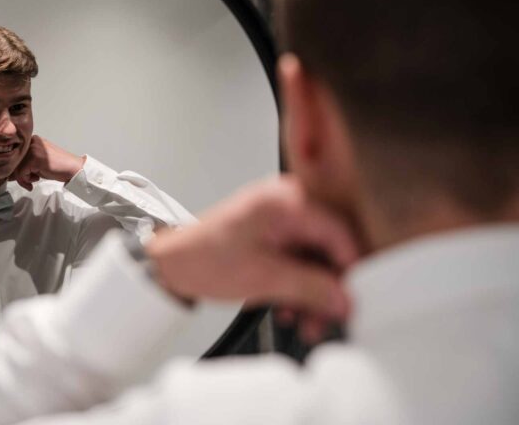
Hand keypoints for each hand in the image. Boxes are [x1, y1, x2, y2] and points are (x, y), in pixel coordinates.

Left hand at [10, 135, 83, 190]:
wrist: (72, 168)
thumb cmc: (56, 167)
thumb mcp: (37, 163)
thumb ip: (25, 165)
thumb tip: (8, 174)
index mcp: (31, 140)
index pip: (15, 155)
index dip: (16, 168)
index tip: (22, 178)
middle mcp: (31, 141)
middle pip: (14, 161)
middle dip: (19, 175)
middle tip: (28, 183)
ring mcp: (32, 149)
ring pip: (16, 168)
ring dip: (23, 179)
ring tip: (33, 181)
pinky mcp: (35, 158)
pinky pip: (22, 173)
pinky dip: (26, 180)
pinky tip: (35, 181)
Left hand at [146, 175, 360, 327]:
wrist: (169, 263)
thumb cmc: (202, 257)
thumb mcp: (263, 278)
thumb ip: (310, 288)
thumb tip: (343, 299)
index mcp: (285, 201)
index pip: (339, 232)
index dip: (350, 269)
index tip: (354, 297)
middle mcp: (284, 202)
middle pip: (328, 246)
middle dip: (328, 287)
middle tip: (329, 317)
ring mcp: (278, 217)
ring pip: (314, 257)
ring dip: (313, 292)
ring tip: (306, 322)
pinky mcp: (271, 232)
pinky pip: (298, 257)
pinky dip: (298, 284)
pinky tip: (290, 308)